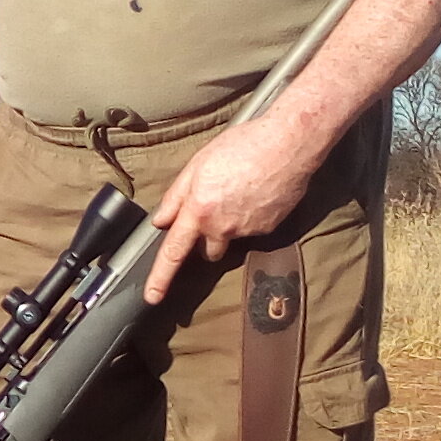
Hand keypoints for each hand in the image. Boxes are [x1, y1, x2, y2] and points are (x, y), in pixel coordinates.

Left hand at [142, 120, 314, 301]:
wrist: (288, 144)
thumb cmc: (244, 145)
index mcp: (199, 210)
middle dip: (205, 239)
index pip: (174, 251)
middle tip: (213, 209)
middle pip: (206, 250)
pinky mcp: (268, 229)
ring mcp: (247, 230)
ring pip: (230, 238)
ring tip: (238, 194)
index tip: (153, 296)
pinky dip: (250, 217)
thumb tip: (161, 220)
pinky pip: (252, 230)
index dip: (160, 277)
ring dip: (228, 226)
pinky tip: (256, 193)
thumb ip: (176, 196)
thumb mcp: (198, 164)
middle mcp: (222, 226)